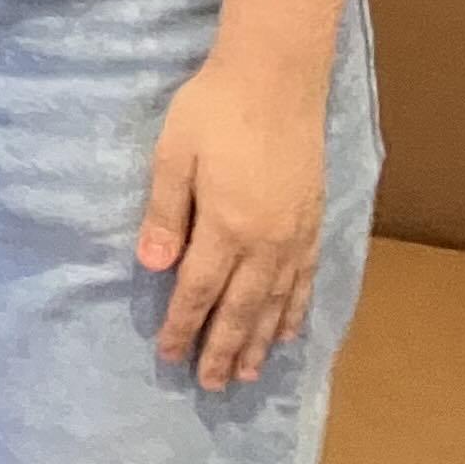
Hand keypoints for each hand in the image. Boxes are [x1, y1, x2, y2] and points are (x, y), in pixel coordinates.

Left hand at [139, 52, 331, 388]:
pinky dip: (293, 313)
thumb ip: (164, 214)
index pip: (199, 290)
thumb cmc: (213, 110)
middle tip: (208, 384)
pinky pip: (304, 283)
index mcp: (226, 226)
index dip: (183, 325)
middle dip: (221, 348)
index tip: (169, 354)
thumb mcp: (173, 155)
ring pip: (276, 304)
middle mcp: (266, 242)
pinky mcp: (312, 224)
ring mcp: (295, 236)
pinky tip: (286, 331)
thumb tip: (152, 267)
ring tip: (245, 373)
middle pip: (241, 309)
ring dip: (258, 342)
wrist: (275, 79)